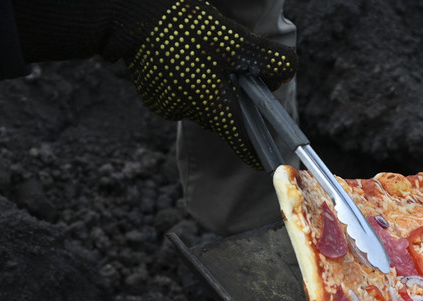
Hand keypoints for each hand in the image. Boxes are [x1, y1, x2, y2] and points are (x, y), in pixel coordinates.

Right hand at [126, 0, 296, 167]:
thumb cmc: (188, 29)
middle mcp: (188, 112)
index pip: (239, 140)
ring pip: (201, 102)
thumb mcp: (236, 41)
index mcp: (211, 106)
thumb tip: (288, 72)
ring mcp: (167, 105)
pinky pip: (180, 93)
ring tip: (208, 57)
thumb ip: (268, 59)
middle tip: (239, 73)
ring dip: (210, 87)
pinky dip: (190, 82)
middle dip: (233, 100)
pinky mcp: (153, 94)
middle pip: (221, 115)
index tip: (264, 160)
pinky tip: (186, 57)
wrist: (134, 17)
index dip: (254, 150)